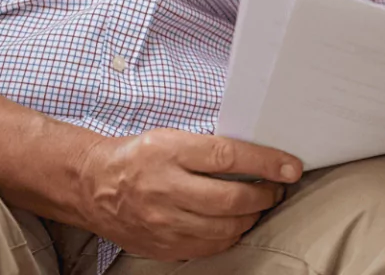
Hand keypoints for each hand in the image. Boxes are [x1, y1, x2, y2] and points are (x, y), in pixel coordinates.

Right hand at [72, 129, 302, 259]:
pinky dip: (231, 234)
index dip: (266, 163)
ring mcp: (162, 223)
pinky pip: (210, 246)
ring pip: (225, 227)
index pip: (229, 157)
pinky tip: (235, 222)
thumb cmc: (138, 156)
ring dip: (253, 217)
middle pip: (232, 199)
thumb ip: (210, 147)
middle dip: (266, 194)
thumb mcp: (171, 137)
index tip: (291, 166)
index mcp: (169, 152)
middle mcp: (165, 189)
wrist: (92, 186)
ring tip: (259, 204)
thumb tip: (259, 157)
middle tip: (277, 188)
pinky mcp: (162, 246)